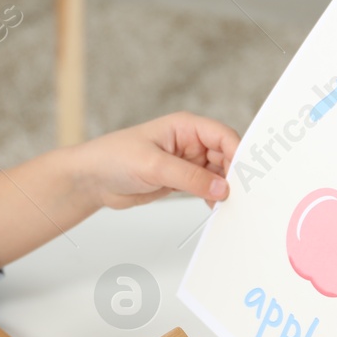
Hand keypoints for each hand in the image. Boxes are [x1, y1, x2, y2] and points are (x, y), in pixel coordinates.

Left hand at [76, 112, 238, 209]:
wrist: (91, 179)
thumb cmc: (114, 158)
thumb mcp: (153, 165)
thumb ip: (189, 177)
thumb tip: (222, 188)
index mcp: (186, 126)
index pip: (223, 136)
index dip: (238, 155)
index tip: (245, 178)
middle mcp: (190, 142)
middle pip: (226, 156)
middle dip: (234, 175)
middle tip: (241, 197)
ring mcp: (186, 162)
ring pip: (218, 174)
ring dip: (224, 189)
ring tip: (230, 206)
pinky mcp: (181, 180)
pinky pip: (206, 188)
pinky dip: (213, 198)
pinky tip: (215, 209)